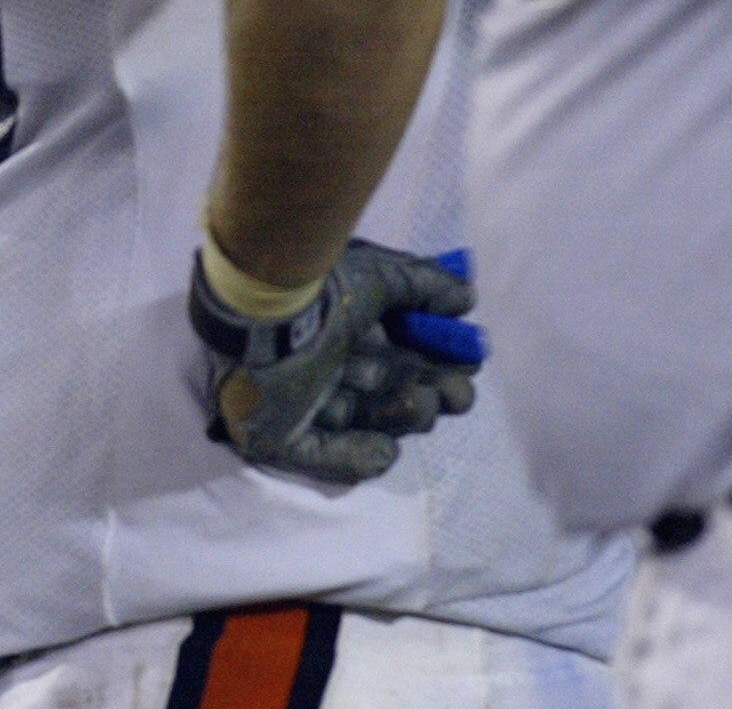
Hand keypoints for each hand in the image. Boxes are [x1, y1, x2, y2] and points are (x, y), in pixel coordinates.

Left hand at [188, 240, 480, 483]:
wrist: (262, 310)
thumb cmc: (321, 290)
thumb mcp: (380, 275)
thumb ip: (424, 285)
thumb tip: (466, 300)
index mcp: (341, 331)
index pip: (396, 356)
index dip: (436, 364)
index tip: (469, 365)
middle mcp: (322, 367)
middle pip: (386, 393)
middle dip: (428, 394)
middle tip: (454, 394)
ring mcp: (299, 405)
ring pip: (362, 422)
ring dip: (399, 414)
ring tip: (419, 399)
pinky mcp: (278, 436)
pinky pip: (324, 457)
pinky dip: (358, 456)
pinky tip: (386, 448)